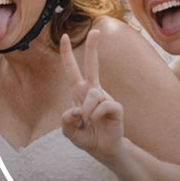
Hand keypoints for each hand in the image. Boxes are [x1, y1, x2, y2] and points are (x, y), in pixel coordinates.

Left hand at [60, 30, 123, 161]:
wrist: (104, 150)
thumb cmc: (86, 137)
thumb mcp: (69, 131)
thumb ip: (65, 122)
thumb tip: (74, 111)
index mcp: (79, 93)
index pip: (72, 70)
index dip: (66, 54)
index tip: (64, 36)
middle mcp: (93, 91)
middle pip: (92, 65)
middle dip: (93, 47)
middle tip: (96, 30)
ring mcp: (105, 97)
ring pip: (92, 94)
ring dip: (86, 111)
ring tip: (88, 122)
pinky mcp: (115, 107)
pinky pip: (103, 105)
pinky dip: (95, 115)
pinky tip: (97, 122)